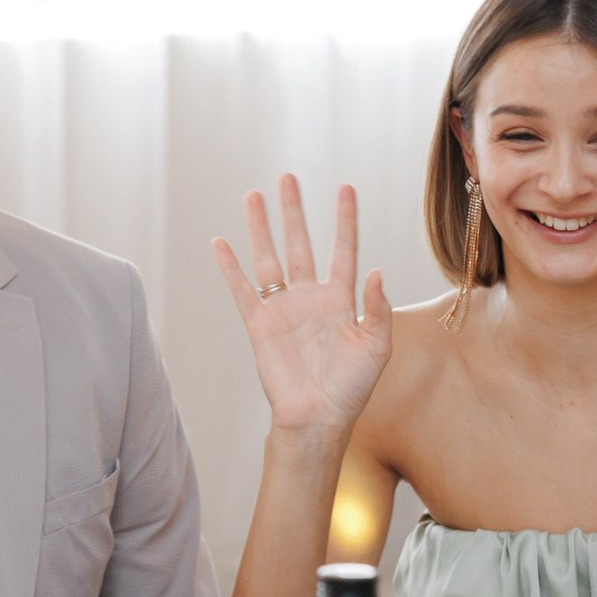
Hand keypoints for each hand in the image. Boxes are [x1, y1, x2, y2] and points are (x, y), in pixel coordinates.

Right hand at [213, 175, 391, 432]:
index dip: (344, 219)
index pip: (343, 248)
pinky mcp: (260, 325)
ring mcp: (284, 309)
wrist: (318, 418)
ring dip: (261, 228)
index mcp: (341, 299)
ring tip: (252, 195)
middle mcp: (310, 297)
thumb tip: (377, 271)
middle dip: (294, 212)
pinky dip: (230, 268)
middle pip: (300, 244)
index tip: (345, 188)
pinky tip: (220, 242)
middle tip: (287, 178)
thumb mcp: (377, 346)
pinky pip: (243, 290)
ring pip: (269, 259)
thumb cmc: (352, 387)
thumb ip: (376, 308)